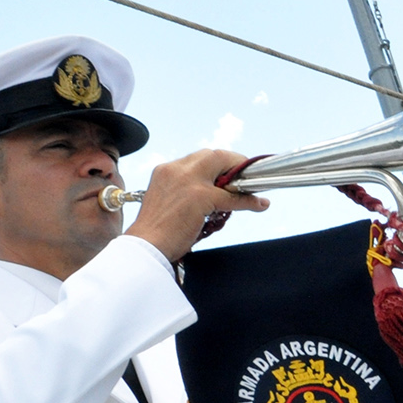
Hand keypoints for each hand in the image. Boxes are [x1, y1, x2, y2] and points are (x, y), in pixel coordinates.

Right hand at [124, 150, 269, 261]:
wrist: (145, 248)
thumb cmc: (156, 233)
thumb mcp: (168, 202)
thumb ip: (185, 192)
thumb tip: (214, 194)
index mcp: (165, 171)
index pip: (197, 158)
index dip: (217, 163)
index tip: (228, 171)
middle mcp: (175, 170)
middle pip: (213, 155)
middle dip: (233, 161)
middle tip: (245, 173)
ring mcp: (188, 181)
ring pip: (223, 167)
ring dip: (241, 176)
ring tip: (253, 185)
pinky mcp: (200, 197)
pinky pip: (232, 196)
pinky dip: (247, 200)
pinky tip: (258, 204)